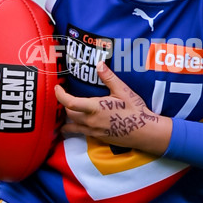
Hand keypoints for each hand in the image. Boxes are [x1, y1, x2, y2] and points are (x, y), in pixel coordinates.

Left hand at [54, 60, 171, 155]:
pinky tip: (82, 122)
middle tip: (65, 97)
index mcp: (95, 108)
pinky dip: (78, 127)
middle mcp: (91, 121)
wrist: (145, 132)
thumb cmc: (135, 110)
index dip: (60, 95)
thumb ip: (109, 78)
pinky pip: (83, 132)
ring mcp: (94, 132)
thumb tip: (99, 64)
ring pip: (73, 126)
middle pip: (69, 114)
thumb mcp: (123, 91)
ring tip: (68, 112)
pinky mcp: (99, 138)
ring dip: (68, 119)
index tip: (57, 88)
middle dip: (65, 106)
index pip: (70, 103)